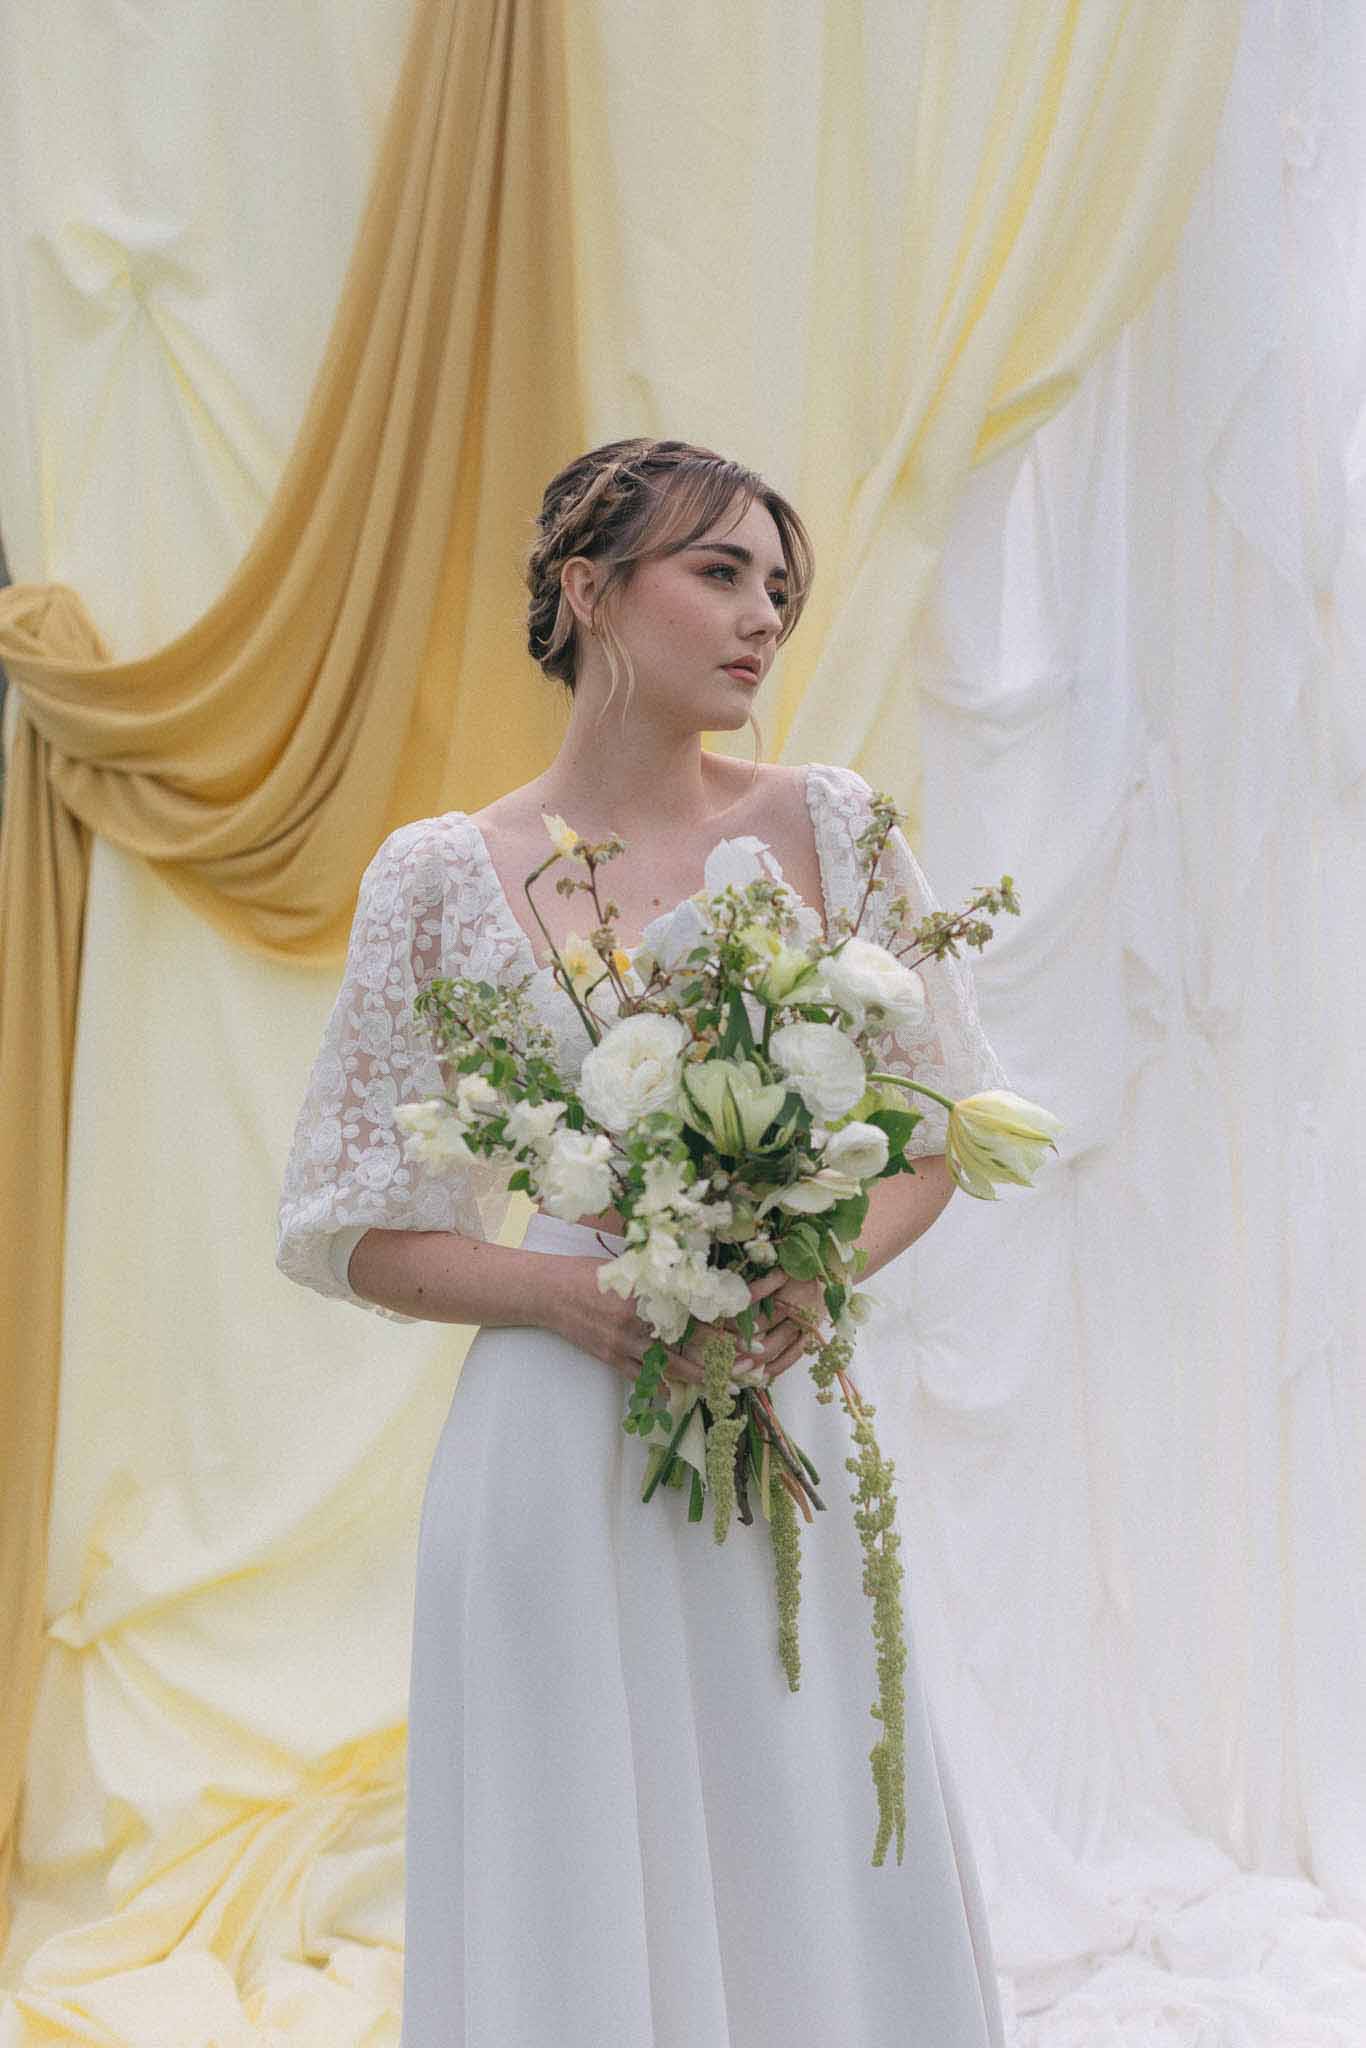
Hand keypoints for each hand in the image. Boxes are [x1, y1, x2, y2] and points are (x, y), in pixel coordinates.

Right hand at [550, 1259, 820, 1389]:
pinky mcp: (610, 1357)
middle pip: (690, 1342)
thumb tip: (698, 1284)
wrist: (549, 1292)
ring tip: (724, 1386)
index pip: (697, 1311)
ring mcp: (624, 1342)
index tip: (750, 1334)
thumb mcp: (631, 1268)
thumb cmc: (592, 1273)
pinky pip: (641, 1377)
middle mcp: (641, 1320)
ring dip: (699, 1376)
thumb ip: (662, 1279)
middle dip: (722, 1357)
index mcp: (650, 1293)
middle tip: (750, 1368)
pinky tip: (677, 1396)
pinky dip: (660, 1386)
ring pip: (670, 1365)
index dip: (726, 1325)